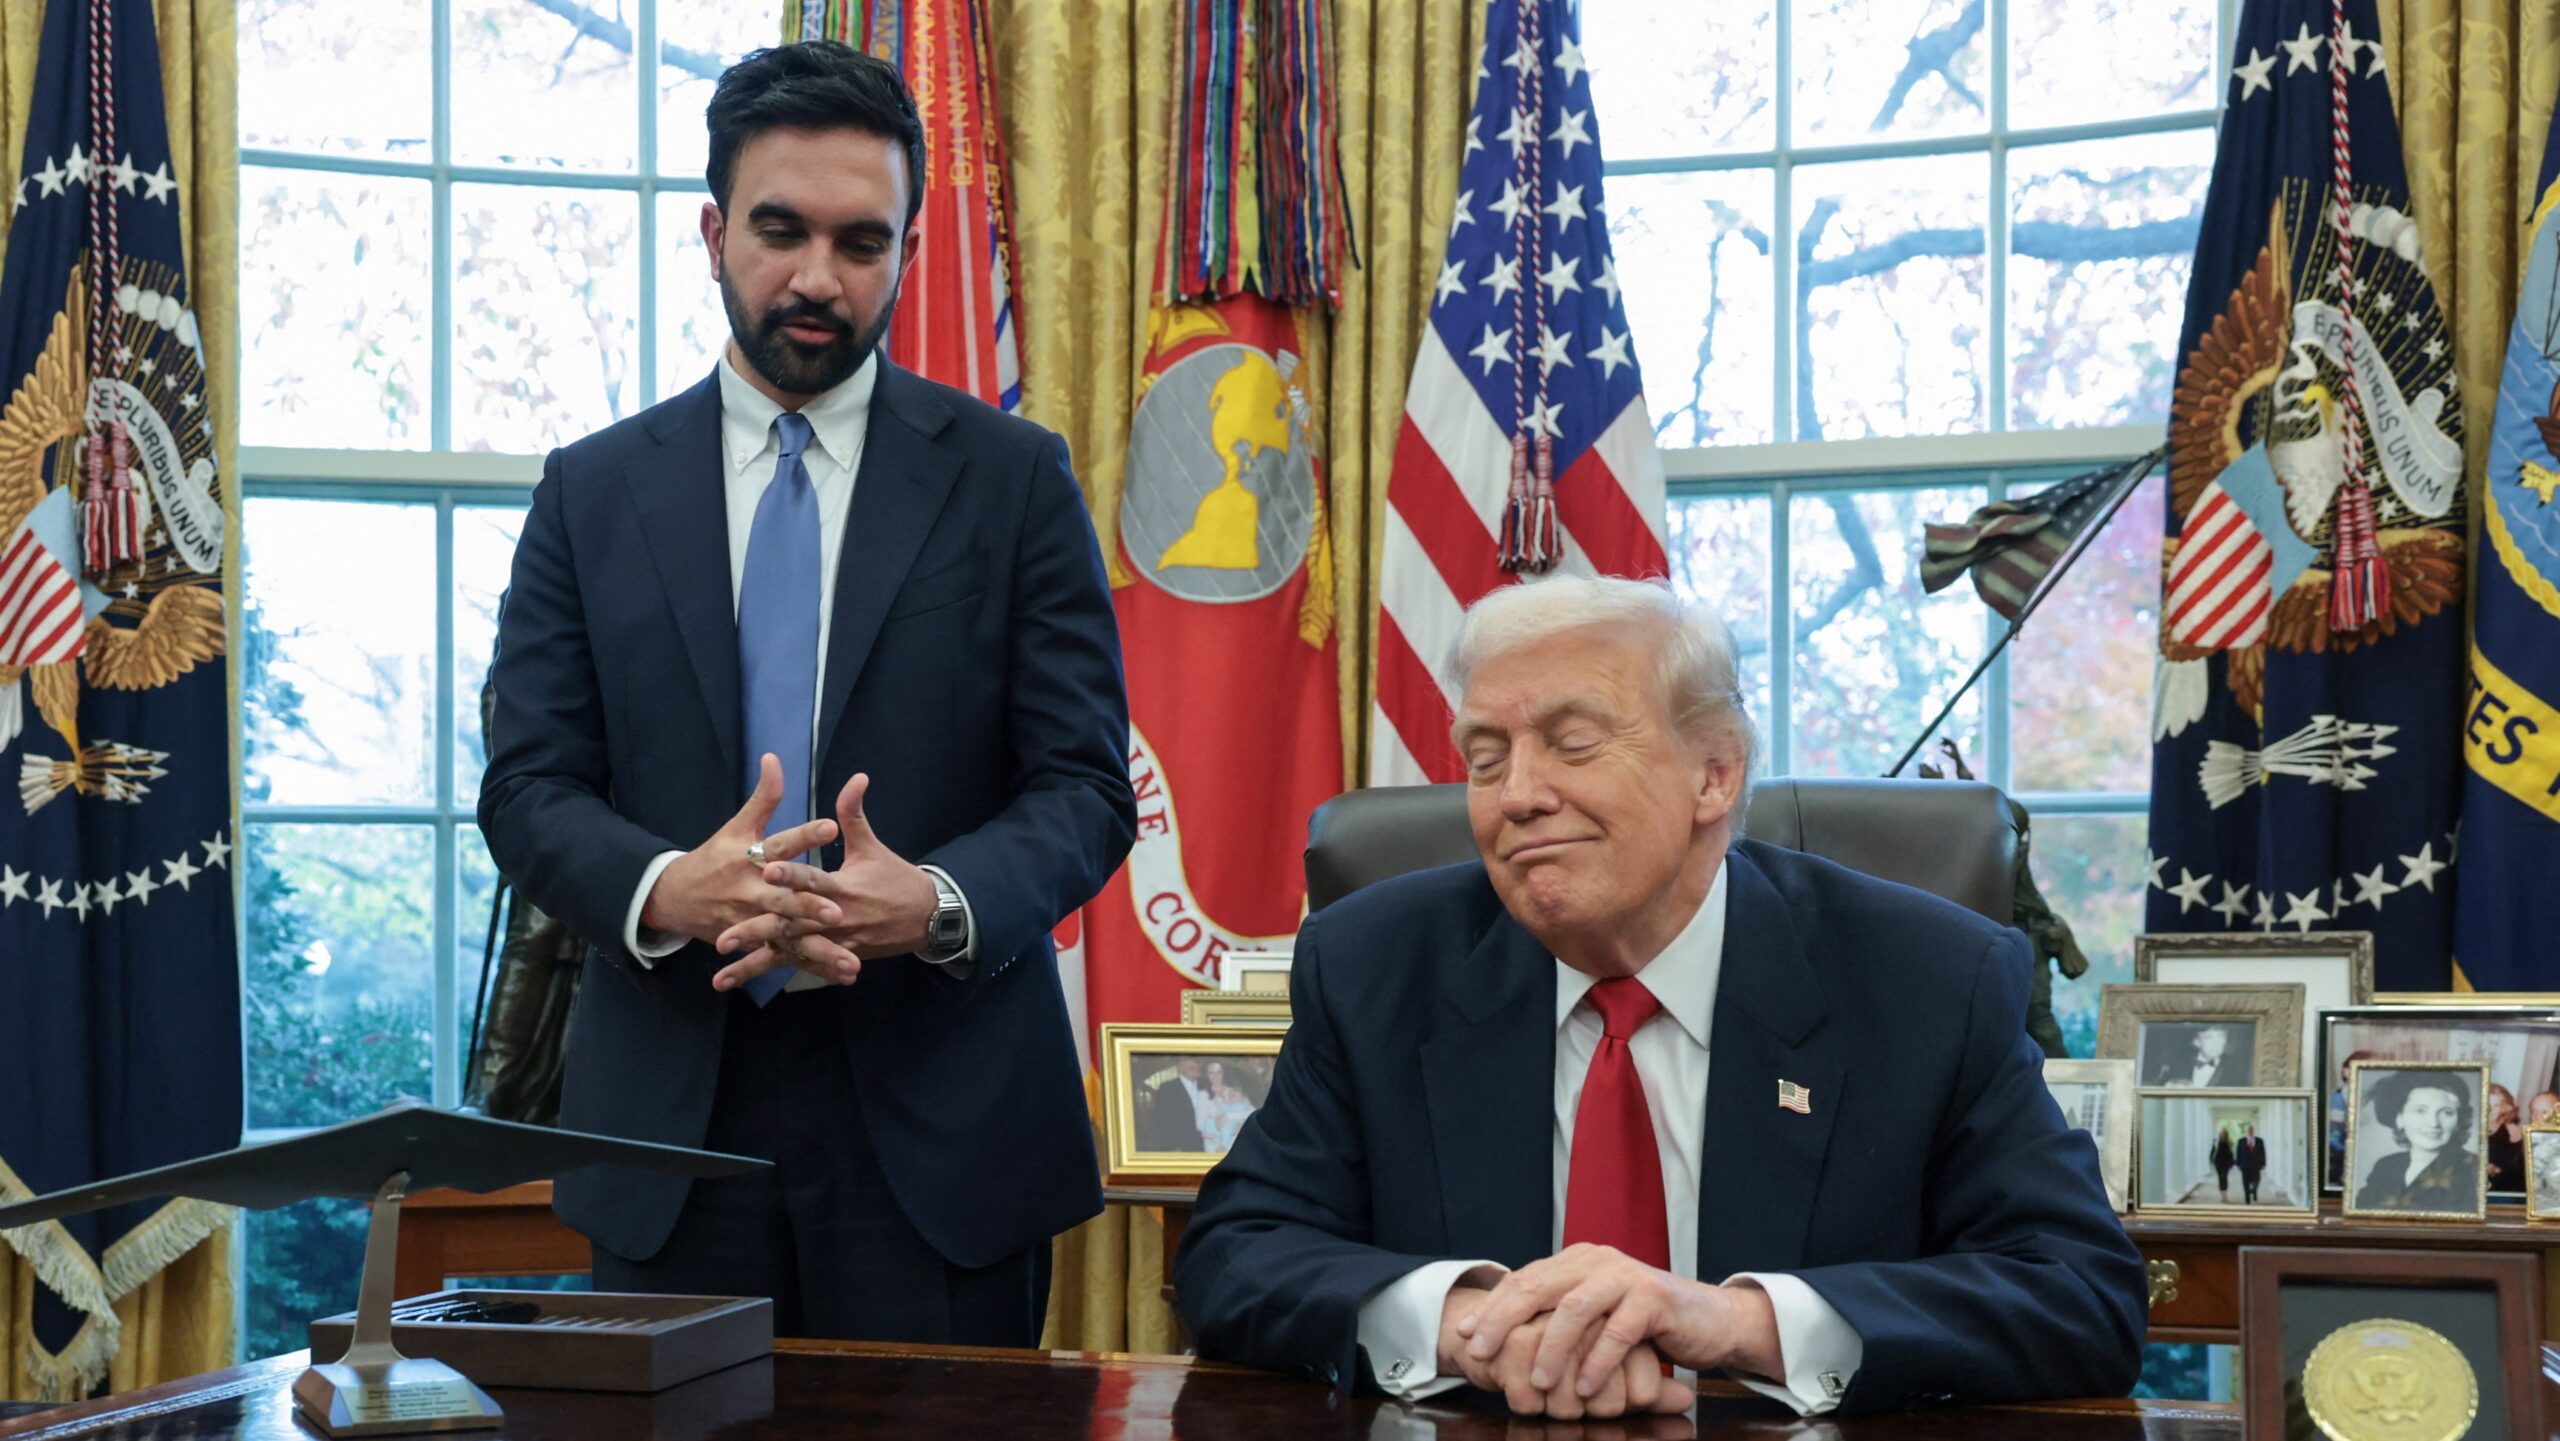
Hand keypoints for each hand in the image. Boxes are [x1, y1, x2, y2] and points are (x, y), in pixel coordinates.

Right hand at [639, 753, 841, 948]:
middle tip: (838, 911)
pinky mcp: (754, 942)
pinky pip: (785, 956)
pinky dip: (812, 966)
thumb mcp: (736, 827)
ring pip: (787, 935)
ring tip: (850, 959)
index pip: (778, 845)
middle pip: (781, 900)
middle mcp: (748, 892)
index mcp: (746, 859)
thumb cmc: (713, 858)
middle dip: (808, 906)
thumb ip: (763, 797)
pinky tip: (840, 975)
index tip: (831, 827)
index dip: (803, 836)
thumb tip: (775, 758)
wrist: (674, 899)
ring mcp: (750, 922)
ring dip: (818, 949)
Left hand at [710, 772, 938, 991]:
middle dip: (758, 933)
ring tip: (723, 976)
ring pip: (791, 954)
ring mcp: (837, 942)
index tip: (768, 869)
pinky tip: (746, 978)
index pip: (814, 879)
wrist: (926, 917)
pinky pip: (802, 965)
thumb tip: (856, 777)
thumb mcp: (873, 846)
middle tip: (725, 937)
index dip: (792, 874)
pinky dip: (775, 971)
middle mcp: (837, 918)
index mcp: (844, 887)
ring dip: (757, 964)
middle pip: (793, 926)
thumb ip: (854, 814)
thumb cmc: (896, 878)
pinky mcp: (838, 957)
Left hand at [1437, 1284, 1695, 1418]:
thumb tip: (1503, 1337)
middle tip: (1480, 1354)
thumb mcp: (1597, 1314)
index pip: (1524, 1280)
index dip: (1491, 1308)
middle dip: (1503, 1322)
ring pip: (1574, 1310)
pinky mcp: (1653, 1299)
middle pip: (1538, 1288)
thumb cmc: (1647, 1323)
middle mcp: (1597, 1261)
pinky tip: (1583, 1389)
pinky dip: (1597, 1363)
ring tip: (1537, 1383)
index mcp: (1578, 1260)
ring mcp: (1626, 1277)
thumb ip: (1560, 1315)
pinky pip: (1616, 1332)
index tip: (1463, 1337)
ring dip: (1551, 1350)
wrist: (1711, 1319)